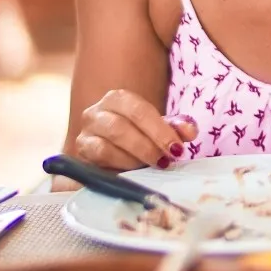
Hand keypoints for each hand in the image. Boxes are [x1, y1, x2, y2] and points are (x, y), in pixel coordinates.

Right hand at [71, 89, 197, 169]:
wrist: (111, 150)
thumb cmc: (138, 135)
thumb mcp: (158, 129)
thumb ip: (175, 128)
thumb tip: (190, 131)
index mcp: (118, 99)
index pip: (139, 110)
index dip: (160, 131)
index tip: (177, 149)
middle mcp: (96, 112)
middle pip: (120, 127)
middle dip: (147, 147)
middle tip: (165, 161)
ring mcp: (85, 133)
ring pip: (105, 146)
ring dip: (132, 159)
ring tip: (150, 166)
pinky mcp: (80, 153)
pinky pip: (96, 160)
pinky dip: (117, 166)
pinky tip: (132, 172)